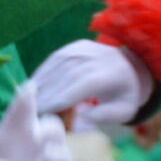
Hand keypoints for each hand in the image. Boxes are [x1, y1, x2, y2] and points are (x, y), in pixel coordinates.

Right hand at [29, 40, 151, 127]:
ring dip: (43, 80)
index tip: (45, 110)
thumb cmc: (124, 96)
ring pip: (60, 63)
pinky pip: (57, 57)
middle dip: (48, 92)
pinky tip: (35, 85)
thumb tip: (83, 114)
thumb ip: (106, 116)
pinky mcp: (78, 45)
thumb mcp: (124, 111)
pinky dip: (44, 70)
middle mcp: (100, 56)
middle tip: (32, 109)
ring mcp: (88, 48)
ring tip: (30, 99)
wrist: (131, 70)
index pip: (84, 83)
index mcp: (113, 73)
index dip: (62, 96)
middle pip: (69, 73)